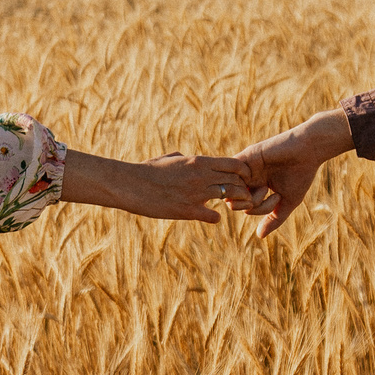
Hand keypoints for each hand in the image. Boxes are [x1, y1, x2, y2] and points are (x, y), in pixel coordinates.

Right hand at [60, 151, 258, 223]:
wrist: (131, 184)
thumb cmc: (147, 169)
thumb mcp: (168, 158)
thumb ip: (182, 157)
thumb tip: (185, 156)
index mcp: (199, 161)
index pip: (235, 164)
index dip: (243, 172)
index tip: (242, 179)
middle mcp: (201, 176)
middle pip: (237, 181)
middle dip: (242, 188)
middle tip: (241, 196)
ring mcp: (196, 194)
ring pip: (229, 197)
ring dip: (233, 203)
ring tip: (231, 206)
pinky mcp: (187, 210)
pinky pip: (213, 216)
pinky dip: (215, 218)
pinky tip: (211, 217)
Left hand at [235, 108, 353, 236]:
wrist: (308, 151)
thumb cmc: (301, 174)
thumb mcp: (287, 201)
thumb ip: (273, 219)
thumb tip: (259, 236)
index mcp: (257, 187)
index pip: (244, 206)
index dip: (256, 210)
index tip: (276, 199)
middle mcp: (249, 178)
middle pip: (234, 201)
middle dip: (250, 205)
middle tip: (268, 195)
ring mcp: (246, 167)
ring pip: (231, 190)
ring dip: (247, 195)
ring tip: (265, 188)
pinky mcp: (246, 156)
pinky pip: (231, 173)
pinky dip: (243, 180)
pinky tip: (260, 179)